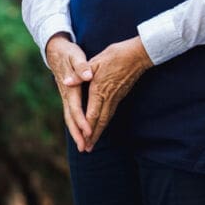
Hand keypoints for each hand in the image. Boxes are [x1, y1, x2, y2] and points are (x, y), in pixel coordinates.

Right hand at [46, 33, 92, 151]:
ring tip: (83, 146)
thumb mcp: (75, 56)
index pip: (75, 108)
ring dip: (76, 132)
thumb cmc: (68, 53)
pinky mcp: (67, 96)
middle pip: (70, 117)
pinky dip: (75, 124)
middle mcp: (66, 94)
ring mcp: (65, 96)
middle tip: (84, 148)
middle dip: (77, 133)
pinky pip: (71, 113)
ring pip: (69, 117)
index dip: (82, 121)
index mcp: (69, 87)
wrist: (55, 50)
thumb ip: (81, 66)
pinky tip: (81, 132)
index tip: (89, 132)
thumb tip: (86, 76)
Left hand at [82, 36, 151, 150]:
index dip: (87, 128)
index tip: (83, 141)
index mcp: (99, 90)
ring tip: (93, 143)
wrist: (138, 55)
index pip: (91, 114)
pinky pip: (111, 113)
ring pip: (106, 119)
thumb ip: (80, 74)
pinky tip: (102, 125)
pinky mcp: (120, 95)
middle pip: (100, 121)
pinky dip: (105, 122)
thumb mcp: (96, 61)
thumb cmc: (116, 55)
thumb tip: (66, 82)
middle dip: (93, 136)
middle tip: (87, 149)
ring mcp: (116, 97)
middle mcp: (108, 97)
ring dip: (99, 132)